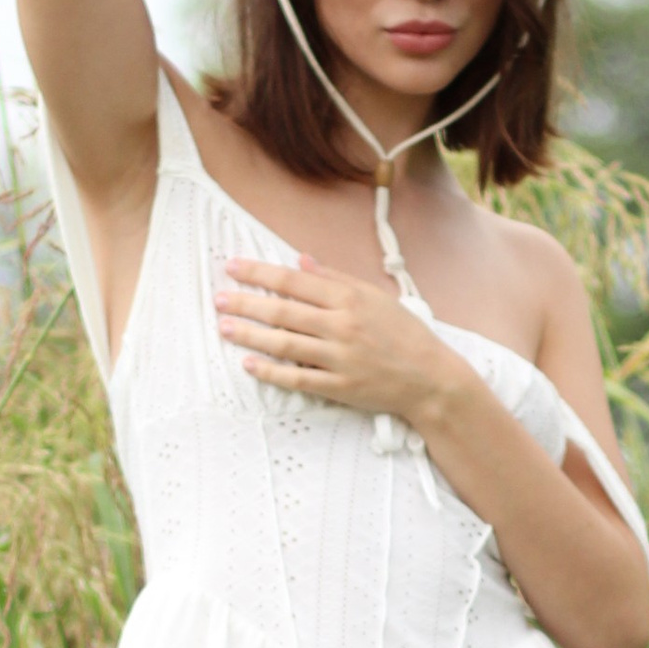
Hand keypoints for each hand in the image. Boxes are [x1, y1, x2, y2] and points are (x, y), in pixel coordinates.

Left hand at [214, 257, 457, 423]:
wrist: (431, 378)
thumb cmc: (404, 334)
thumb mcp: (375, 297)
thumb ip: (336, 278)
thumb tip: (301, 261)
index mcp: (350, 299)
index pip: (295, 281)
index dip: (260, 273)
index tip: (233, 267)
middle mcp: (342, 326)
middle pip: (283, 311)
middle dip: (246, 303)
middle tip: (218, 299)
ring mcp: (339, 358)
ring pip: (285, 344)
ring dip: (251, 335)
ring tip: (225, 327)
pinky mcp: (339, 386)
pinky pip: (297, 379)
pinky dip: (271, 372)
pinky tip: (249, 363)